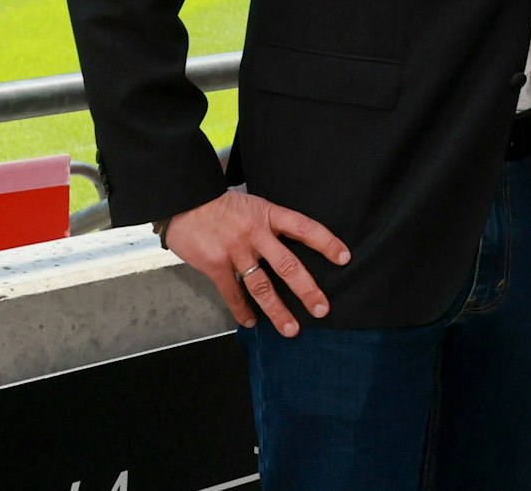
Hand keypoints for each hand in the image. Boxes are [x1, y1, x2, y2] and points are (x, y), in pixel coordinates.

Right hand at [164, 189, 350, 334]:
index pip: (305, 227)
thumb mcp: (254, 205)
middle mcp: (256, 234)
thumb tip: (292, 243)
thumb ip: (271, 224)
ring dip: (278, 310)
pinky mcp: (215, 265)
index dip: (326, 242)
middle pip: (288, 265)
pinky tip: (251, 322)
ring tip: (291, 329)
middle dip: (307, 289)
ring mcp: (236, 251)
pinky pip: (232, 293)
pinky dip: (242, 310)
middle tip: (322, 309)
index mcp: (269, 215)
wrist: (186, 201)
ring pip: (262, 286)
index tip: (344, 258)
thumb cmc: (222, 204)